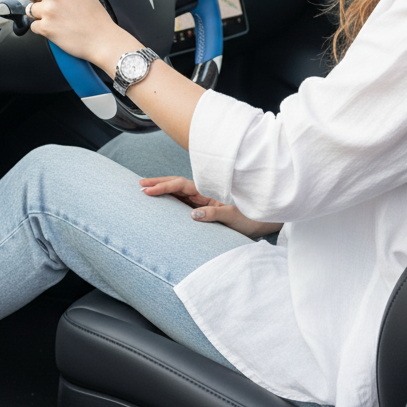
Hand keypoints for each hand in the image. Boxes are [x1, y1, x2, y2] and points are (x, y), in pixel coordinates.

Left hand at [23, 0, 134, 65]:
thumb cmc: (97, 19)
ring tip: (55, 20)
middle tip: (42, 3)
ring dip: (38, 15)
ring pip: (30, 9)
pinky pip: (33, 26)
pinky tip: (56, 29)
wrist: (102, 40)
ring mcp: (48, 10)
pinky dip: (42, 29)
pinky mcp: (45, 27)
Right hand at [139, 176, 282, 238]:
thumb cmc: (252, 218)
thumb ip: (213, 215)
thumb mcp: (234, 217)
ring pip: (179, 194)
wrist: (266, 222)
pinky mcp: (205, 211)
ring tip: (145, 190)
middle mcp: (204, 194)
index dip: (163, 186)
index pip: (181, 185)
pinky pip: (184, 204)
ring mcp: (204, 202)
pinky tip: (161, 203)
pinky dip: (171, 201)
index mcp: (209, 192)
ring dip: (163, 191)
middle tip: (139, 185)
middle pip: (177, 185)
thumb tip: (192, 214)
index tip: (147, 190)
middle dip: (158, 184)